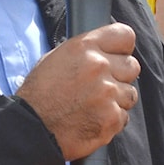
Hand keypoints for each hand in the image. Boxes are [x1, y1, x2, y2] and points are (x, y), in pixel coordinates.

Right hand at [17, 23, 140, 160]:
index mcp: (84, 47)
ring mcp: (108, 93)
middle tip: (101, 87)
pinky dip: (111, 121)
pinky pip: (124, 117)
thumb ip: (86, 52)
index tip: (118, 56)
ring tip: (93, 106)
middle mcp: (99, 67)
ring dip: (117, 101)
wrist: (31, 128)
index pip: (125, 36)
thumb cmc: (39, 95)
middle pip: (132, 66)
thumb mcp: (56, 59)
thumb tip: (106, 51)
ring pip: (130, 94)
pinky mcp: (112, 118)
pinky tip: (92, 120)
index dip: (122, 49)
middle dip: (120, 77)